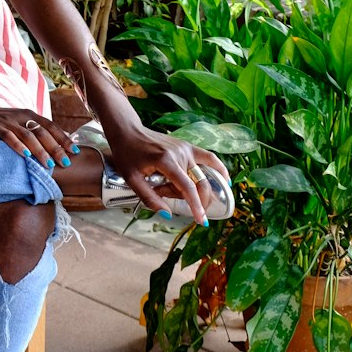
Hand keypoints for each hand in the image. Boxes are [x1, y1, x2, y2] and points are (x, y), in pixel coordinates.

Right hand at [0, 106, 79, 171]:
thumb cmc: (2, 123)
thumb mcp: (20, 123)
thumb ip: (37, 130)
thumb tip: (60, 144)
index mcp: (29, 114)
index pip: (51, 126)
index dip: (63, 138)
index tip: (75, 151)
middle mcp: (20, 116)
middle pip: (42, 132)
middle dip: (55, 148)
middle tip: (64, 162)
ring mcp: (7, 121)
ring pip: (27, 135)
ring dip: (39, 150)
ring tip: (48, 164)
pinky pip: (8, 136)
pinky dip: (17, 146)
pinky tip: (25, 155)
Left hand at [104, 123, 229, 219]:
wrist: (128, 131)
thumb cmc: (127, 154)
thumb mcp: (132, 179)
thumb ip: (150, 198)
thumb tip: (168, 214)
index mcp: (166, 161)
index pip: (187, 187)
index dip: (196, 206)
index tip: (201, 221)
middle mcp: (180, 153)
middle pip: (197, 183)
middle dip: (193, 199)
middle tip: (170, 199)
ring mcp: (186, 148)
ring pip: (200, 175)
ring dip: (193, 189)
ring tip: (175, 190)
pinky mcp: (188, 146)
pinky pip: (209, 158)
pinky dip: (218, 169)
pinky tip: (225, 179)